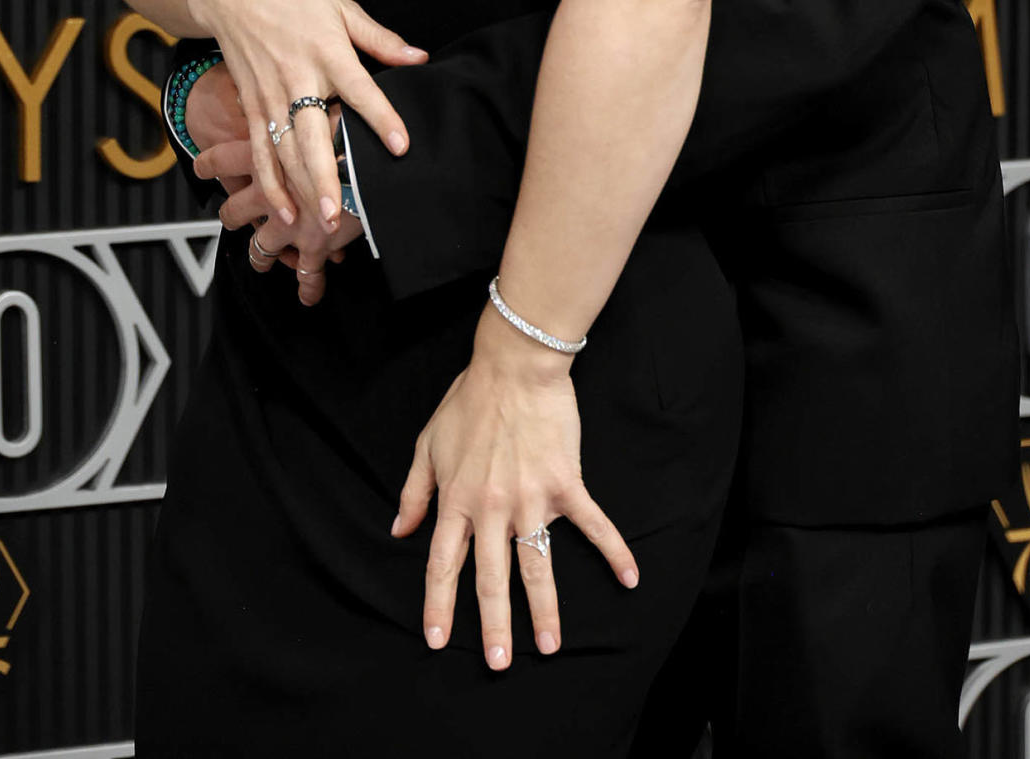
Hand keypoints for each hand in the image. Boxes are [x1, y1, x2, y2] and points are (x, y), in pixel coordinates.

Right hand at [189, 0, 426, 230]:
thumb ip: (379, 38)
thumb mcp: (341, 5)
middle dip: (325, 180)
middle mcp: (296, 80)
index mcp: (326, 53)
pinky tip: (284, 210)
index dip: (381, 119)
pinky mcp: (251, 107)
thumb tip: (419, 56)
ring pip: (286, 153)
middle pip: (312, 137)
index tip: (401, 146)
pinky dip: (269, 184)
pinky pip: (259, 152)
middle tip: (340, 216)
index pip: (360, 91)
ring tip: (320, 224)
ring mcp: (269, 97)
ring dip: (302, 191)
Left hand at [195, 95, 369, 305]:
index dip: (209, 165)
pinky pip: (307, 275)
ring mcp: (289, 224)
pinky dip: (308, 286)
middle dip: (234, 216)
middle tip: (233, 216)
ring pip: (262, 249)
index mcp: (267, 155)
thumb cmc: (354, 121)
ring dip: (262, 256)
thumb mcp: (319, 100)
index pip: (223, 159)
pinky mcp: (315, 246)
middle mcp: (269, 192)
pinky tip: (307, 294)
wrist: (374, 158)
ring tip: (263, 260)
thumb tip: (311, 83)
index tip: (200, 169)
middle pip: (236, 211)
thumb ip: (305, 93)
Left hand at [393, 304, 638, 669]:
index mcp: (456, 500)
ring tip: (549, 646)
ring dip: (544, 609)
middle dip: (494, 626)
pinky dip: (613, 551)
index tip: (437, 640)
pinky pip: (592, 524)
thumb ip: (414, 492)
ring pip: (537, 565)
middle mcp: (491, 508)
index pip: (443, 564)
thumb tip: (399, 531)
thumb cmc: (469, 400)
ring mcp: (530, 498)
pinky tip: (629, 578)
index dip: (438, 604)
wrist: (514, 365)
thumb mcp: (428, 444)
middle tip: (497, 664)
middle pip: (491, 578)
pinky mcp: (564, 484)